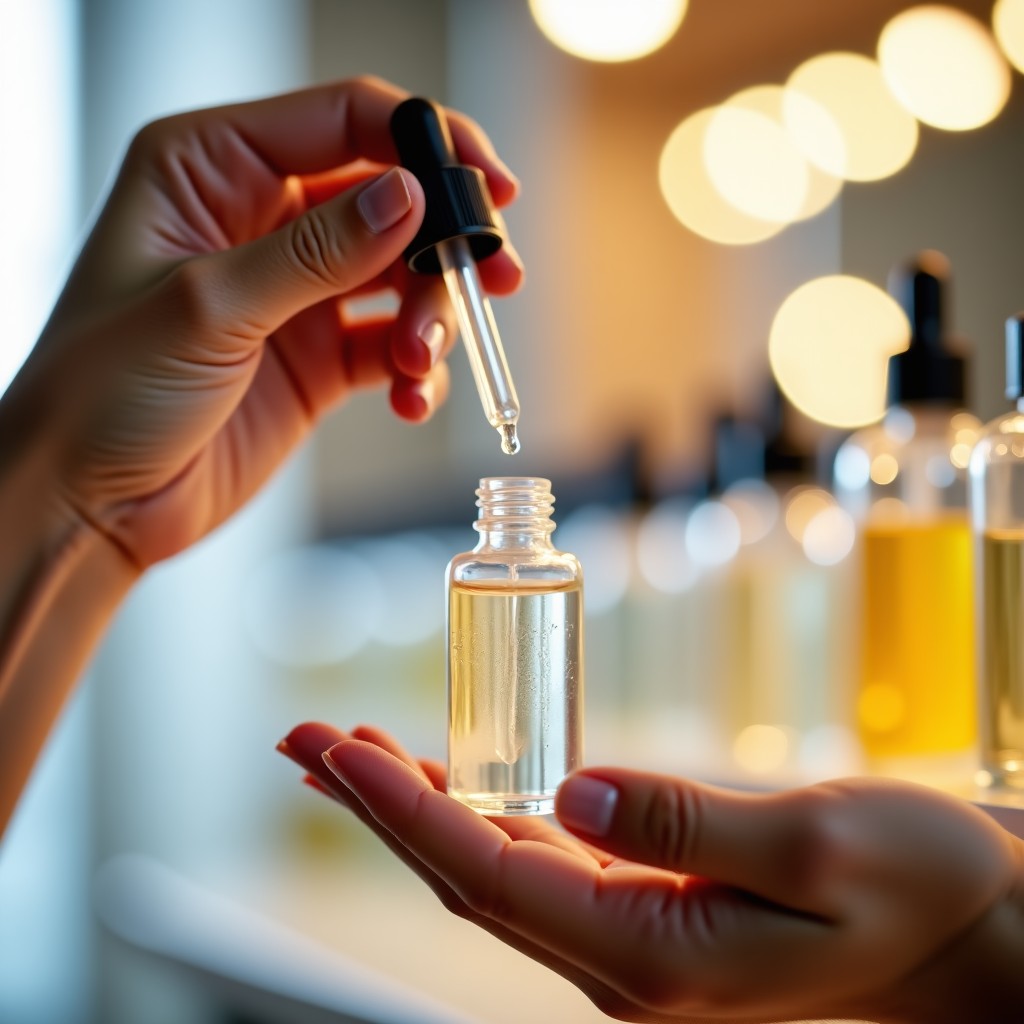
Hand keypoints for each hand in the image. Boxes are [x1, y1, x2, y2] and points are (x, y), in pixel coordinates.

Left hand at [7, 76, 520, 567]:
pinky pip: (395, 345)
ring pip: (403, 275)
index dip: (424, 142)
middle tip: (493, 277)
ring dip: (434, 316)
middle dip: (446, 241)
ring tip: (422, 362)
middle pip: (390, 198)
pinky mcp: (320, 357)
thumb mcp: (207, 308)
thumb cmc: (103, 393)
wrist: (93, 503)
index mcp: (210, 169)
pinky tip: (410, 399)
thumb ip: (315, 252)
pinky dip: (418, 371)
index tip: (487, 184)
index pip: (342, 120)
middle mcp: (260, 219)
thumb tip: (410, 198)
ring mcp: (296, 291)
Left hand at [279, 723, 1023, 1023]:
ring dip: (416, 810)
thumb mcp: (823, 846)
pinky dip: (477, 815)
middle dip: (379, 808)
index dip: (409, 810)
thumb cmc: (918, 890)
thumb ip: (693, 824)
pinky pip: (537, 866)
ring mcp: (631, 947)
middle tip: (304, 742)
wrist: (969, 939)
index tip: (340, 750)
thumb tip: (575, 790)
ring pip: (492, 873)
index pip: (497, 876)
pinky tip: (449, 783)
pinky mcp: (647, 915)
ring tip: (348, 753)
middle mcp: (626, 966)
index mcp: (659, 958)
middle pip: (469, 878)